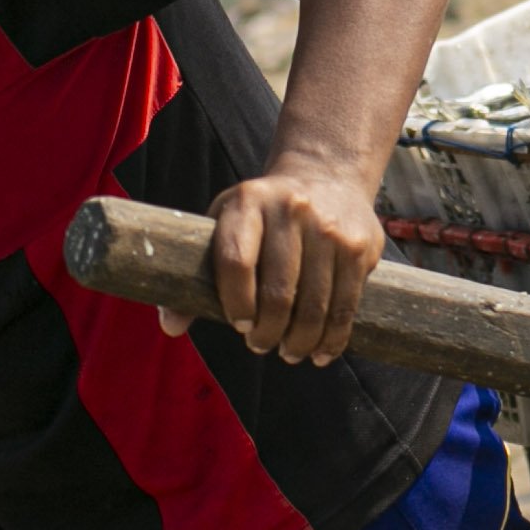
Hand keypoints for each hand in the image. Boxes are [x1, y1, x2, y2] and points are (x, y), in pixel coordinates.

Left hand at [184, 169, 386, 364]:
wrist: (327, 177)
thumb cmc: (262, 216)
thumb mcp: (225, 225)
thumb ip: (196, 275)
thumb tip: (170, 327)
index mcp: (248, 202)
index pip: (236, 261)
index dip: (235, 303)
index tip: (238, 324)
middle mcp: (292, 209)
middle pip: (279, 291)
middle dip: (268, 332)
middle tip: (261, 345)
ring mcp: (330, 228)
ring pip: (315, 305)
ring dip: (300, 341)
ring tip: (289, 352)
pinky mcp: (360, 246)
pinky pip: (346, 305)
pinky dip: (333, 338)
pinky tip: (321, 352)